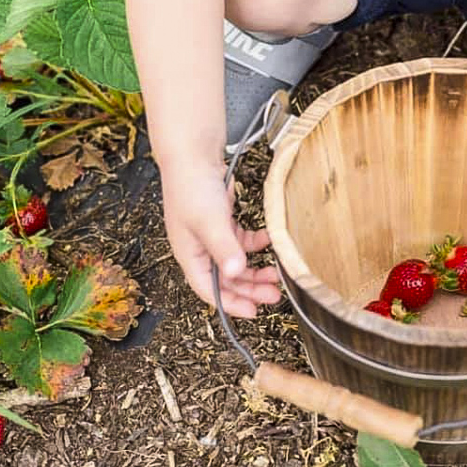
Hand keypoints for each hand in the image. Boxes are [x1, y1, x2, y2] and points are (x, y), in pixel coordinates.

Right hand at [160, 162, 280, 317]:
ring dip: (255, 270)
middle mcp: (199, 249)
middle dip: (250, 289)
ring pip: (236, 263)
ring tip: (276, 274)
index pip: (209, 290)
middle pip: (226, 280)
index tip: (254, 312)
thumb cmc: (192, 187)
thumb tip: (236, 274)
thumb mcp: (209, 221)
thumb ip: (224, 248)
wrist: (192, 154)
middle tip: (274, 295)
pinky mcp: (222, 221)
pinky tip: (269, 240)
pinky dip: (256, 244)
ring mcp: (211, 236)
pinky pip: (242, 241)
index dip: (231, 304)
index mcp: (189, 255)